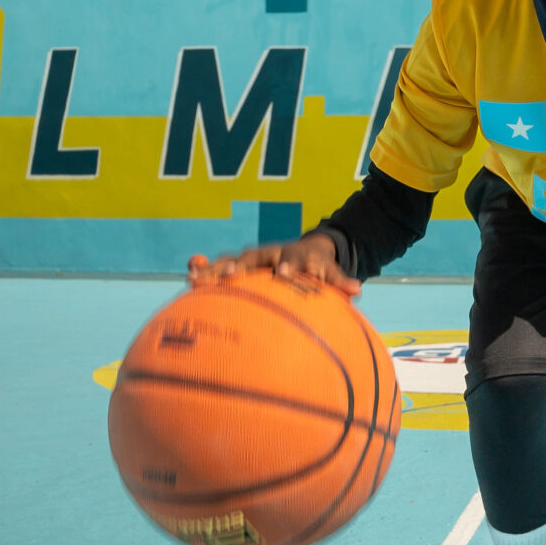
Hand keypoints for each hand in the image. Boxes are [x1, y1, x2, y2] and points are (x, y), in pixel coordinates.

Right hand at [190, 233, 357, 294]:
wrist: (303, 254)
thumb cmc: (317, 269)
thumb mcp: (330, 273)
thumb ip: (339, 282)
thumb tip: (358, 290)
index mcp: (294, 256)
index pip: (293, 260)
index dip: (289, 266)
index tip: (284, 273)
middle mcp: (269, 254)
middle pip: (254, 258)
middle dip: (242, 265)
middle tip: (230, 273)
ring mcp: (251, 260)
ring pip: (231, 262)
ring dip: (213, 269)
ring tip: (193, 278)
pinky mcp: (238, 268)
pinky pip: (219, 271)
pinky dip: (204, 273)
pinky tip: (188, 281)